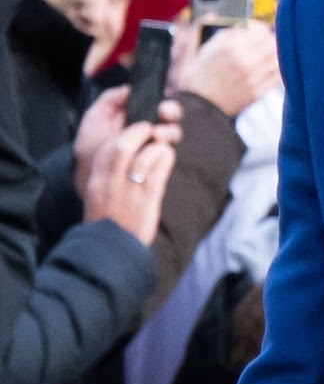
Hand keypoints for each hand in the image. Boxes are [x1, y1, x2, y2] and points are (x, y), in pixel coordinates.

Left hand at [74, 87, 181, 195]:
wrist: (89, 180)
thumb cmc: (90, 150)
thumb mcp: (94, 120)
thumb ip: (109, 99)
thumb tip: (131, 88)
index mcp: (134, 115)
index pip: (156, 100)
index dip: (161, 96)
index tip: (161, 97)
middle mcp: (148, 129)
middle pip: (170, 114)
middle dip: (171, 110)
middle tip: (163, 113)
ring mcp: (155, 147)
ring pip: (173, 132)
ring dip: (169, 130)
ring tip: (157, 135)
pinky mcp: (158, 164)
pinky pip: (170, 153)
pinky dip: (166, 149)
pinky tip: (157, 148)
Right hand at [81, 124, 176, 243]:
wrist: (111, 252)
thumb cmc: (108, 221)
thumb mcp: (99, 193)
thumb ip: (110, 172)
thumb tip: (129, 148)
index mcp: (96, 180)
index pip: (107, 147)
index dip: (124, 134)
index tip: (135, 132)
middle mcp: (110, 183)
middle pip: (122, 146)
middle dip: (139, 132)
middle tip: (149, 132)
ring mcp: (129, 192)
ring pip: (145, 157)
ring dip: (157, 147)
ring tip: (161, 147)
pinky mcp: (147, 202)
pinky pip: (159, 173)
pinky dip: (165, 160)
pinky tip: (167, 157)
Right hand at [179, 20, 280, 116]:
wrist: (201, 102)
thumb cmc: (203, 73)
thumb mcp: (209, 46)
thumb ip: (228, 31)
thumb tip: (245, 23)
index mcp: (231, 46)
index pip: (261, 31)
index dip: (262, 30)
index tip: (260, 32)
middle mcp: (244, 60)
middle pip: (272, 44)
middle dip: (271, 42)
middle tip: (267, 43)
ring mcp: (252, 77)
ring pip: (277, 59)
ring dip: (275, 56)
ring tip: (269, 56)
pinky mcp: (258, 91)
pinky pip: (278, 77)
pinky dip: (277, 71)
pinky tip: (271, 69)